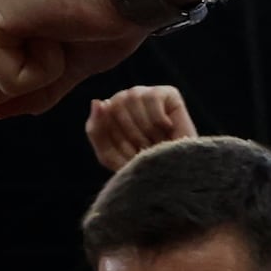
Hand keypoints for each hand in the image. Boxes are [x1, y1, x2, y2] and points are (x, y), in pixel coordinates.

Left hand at [0, 0, 153, 119]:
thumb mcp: (63, 50)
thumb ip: (24, 80)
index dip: (35, 53)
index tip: (64, 9)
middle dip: (31, 63)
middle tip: (65, 15)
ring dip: (40, 69)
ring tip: (62, 18)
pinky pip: (2, 83)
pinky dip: (43, 70)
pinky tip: (59, 20)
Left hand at [84, 82, 198, 169]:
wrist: (174, 177)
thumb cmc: (141, 166)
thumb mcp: (109, 155)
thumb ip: (95, 129)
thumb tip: (98, 101)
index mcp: (111, 111)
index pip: (103, 112)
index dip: (116, 135)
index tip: (129, 151)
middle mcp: (128, 99)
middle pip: (117, 103)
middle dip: (131, 132)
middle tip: (145, 147)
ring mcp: (148, 95)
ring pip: (133, 96)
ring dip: (145, 126)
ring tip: (156, 140)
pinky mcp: (169, 94)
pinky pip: (152, 97)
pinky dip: (158, 119)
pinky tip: (167, 128)